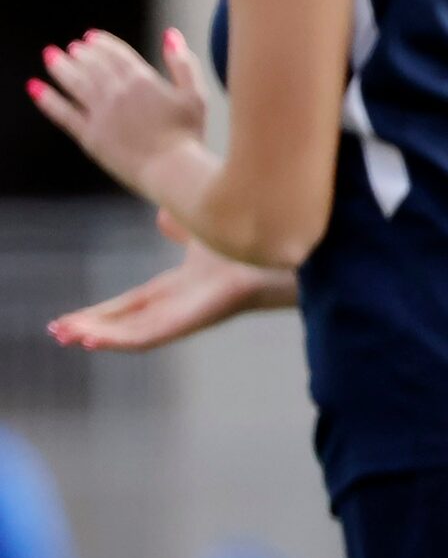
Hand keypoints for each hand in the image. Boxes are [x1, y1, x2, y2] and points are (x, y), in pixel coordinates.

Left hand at [30, 27, 209, 200]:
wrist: (173, 170)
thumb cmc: (189, 135)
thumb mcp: (196, 95)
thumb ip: (183, 63)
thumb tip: (171, 34)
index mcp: (142, 80)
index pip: (116, 54)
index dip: (102, 43)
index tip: (91, 37)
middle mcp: (116, 92)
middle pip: (93, 66)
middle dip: (81, 54)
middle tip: (73, 48)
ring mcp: (100, 113)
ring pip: (75, 83)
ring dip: (61, 67)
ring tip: (51, 56)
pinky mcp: (90, 135)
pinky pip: (63, 113)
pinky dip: (47, 99)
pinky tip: (35, 88)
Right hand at [50, 217, 291, 351]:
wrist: (279, 255)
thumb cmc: (249, 249)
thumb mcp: (200, 235)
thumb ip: (180, 229)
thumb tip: (163, 217)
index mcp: (176, 290)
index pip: (130, 305)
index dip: (101, 312)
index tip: (70, 319)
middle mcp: (179, 307)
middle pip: (125, 322)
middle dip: (92, 328)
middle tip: (58, 334)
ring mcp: (186, 317)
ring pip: (134, 334)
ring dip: (101, 337)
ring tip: (69, 338)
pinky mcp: (193, 321)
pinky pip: (150, 336)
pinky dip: (121, 339)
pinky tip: (93, 340)